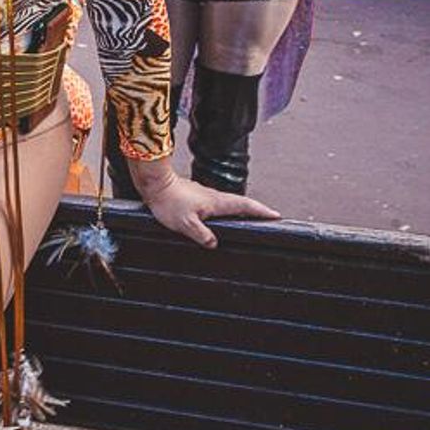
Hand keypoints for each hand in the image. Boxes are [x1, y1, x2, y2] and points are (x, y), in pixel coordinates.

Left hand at [132, 162, 278, 248]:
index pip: (245, 206)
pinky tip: (222, 217)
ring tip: (250, 218)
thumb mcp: (186, 224)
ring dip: (242, 209)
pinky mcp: (197, 197)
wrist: (155, 185)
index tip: (275, 215)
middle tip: (268, 216)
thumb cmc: (169, 202)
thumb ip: (202, 235)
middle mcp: (214, 197)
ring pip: (229, 203)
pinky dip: (226, 209)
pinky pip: (217, 204)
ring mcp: (206, 196)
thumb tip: (214, 244)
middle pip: (241, 203)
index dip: (261, 211)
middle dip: (256, 210)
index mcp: (216, 202)